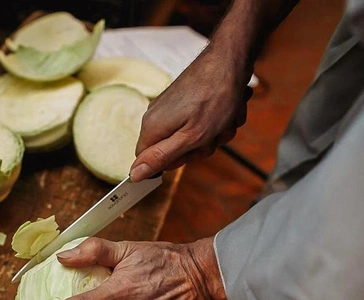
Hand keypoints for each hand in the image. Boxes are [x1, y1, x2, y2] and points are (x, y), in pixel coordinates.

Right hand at [130, 48, 252, 180]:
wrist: (230, 61)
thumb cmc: (214, 97)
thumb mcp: (189, 137)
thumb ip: (160, 158)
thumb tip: (134, 174)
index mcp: (152, 127)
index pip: (146, 161)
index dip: (170, 163)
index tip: (189, 153)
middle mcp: (157, 116)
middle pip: (172, 151)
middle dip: (199, 147)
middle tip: (212, 134)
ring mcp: (171, 108)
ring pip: (191, 138)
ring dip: (213, 134)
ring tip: (223, 118)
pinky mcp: (184, 101)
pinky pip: (199, 123)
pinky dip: (216, 121)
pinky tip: (226, 110)